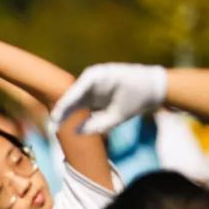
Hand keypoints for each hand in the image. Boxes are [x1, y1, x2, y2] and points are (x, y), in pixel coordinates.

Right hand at [50, 63, 167, 134]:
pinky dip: (78, 113)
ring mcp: (94, 85)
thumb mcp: (119, 115)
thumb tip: (76, 132)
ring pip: (77, 101)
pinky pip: (84, 103)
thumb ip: (97, 125)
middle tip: (53, 128)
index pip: (74, 92)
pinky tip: (70, 124)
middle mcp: (92, 78)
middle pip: (72, 96)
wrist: (156, 87)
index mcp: (97, 76)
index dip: (63, 107)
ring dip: (69, 114)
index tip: (54, 120)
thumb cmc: (140, 97)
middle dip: (63, 112)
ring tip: (58, 127)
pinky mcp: (98, 92)